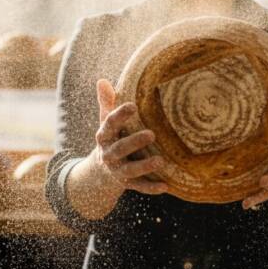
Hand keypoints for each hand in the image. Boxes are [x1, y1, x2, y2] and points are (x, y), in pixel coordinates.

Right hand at [90, 79, 167, 194]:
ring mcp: (118, 171)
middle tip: (152, 134)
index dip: (120, 115)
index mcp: (104, 136)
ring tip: (161, 160)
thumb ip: (106, 103)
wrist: (101, 171)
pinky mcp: (128, 184)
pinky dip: (151, 188)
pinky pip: (140, 187)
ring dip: (145, 166)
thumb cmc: (112, 138)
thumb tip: (102, 80)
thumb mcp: (106, 122)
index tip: (133, 105)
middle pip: (120, 149)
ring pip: (130, 170)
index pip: (109, 124)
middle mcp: (109, 154)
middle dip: (134, 142)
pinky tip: (166, 186)